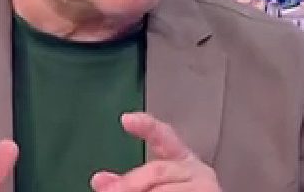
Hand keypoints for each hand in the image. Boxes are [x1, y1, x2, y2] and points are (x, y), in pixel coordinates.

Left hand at [91, 112, 220, 191]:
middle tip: (108, 191)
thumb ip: (130, 181)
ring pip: (164, 189)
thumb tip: (99, 180)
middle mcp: (196, 169)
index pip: (163, 135)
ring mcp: (205, 185)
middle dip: (130, 183)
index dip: (146, 125)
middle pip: (157, 170)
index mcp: (182, 159)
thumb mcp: (156, 184)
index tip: (126, 119)